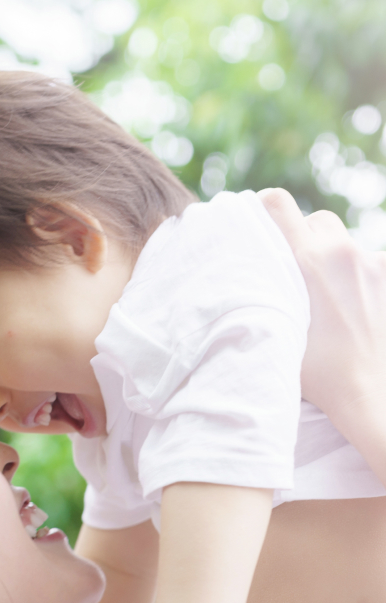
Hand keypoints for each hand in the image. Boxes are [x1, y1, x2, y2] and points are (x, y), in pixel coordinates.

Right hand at [259, 188, 385, 425]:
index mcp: (309, 261)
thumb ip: (260, 295)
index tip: (256, 224)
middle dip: (303, 238)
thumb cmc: (317, 372)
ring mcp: (373, 263)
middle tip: (293, 272)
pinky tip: (349, 307)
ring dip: (332, 259)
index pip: (278, 203)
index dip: (262, 207)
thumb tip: (235, 277)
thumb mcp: (274, 329)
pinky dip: (355, 278)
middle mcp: (344, 252)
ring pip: (344, 242)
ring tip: (326, 298)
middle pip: (316, 220)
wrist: (369, 393)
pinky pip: (366, 263)